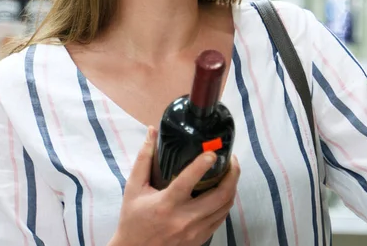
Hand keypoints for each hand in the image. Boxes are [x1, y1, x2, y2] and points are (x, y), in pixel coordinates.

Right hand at [109, 126, 239, 245]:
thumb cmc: (132, 219)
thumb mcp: (134, 188)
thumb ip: (144, 159)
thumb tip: (152, 131)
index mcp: (166, 204)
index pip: (188, 181)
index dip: (202, 165)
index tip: (213, 152)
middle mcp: (183, 219)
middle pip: (219, 196)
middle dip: (232, 174)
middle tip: (232, 159)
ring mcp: (194, 231)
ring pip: (225, 207)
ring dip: (233, 187)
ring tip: (232, 172)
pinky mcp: (200, 239)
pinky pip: (221, 218)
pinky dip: (226, 202)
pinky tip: (225, 191)